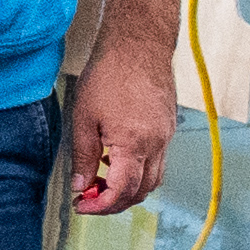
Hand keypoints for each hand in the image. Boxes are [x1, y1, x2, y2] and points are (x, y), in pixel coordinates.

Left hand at [64, 36, 176, 214]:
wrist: (138, 44)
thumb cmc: (109, 74)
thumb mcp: (84, 118)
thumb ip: (82, 156)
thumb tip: (80, 185)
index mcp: (134, 144)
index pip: (121, 191)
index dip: (100, 205)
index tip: (82, 205)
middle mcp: (157, 144)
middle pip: (140, 191)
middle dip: (114, 202)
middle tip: (89, 197)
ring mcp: (166, 136)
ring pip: (152, 179)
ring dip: (128, 188)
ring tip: (101, 180)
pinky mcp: (168, 128)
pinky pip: (157, 161)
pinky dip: (137, 170)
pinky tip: (116, 159)